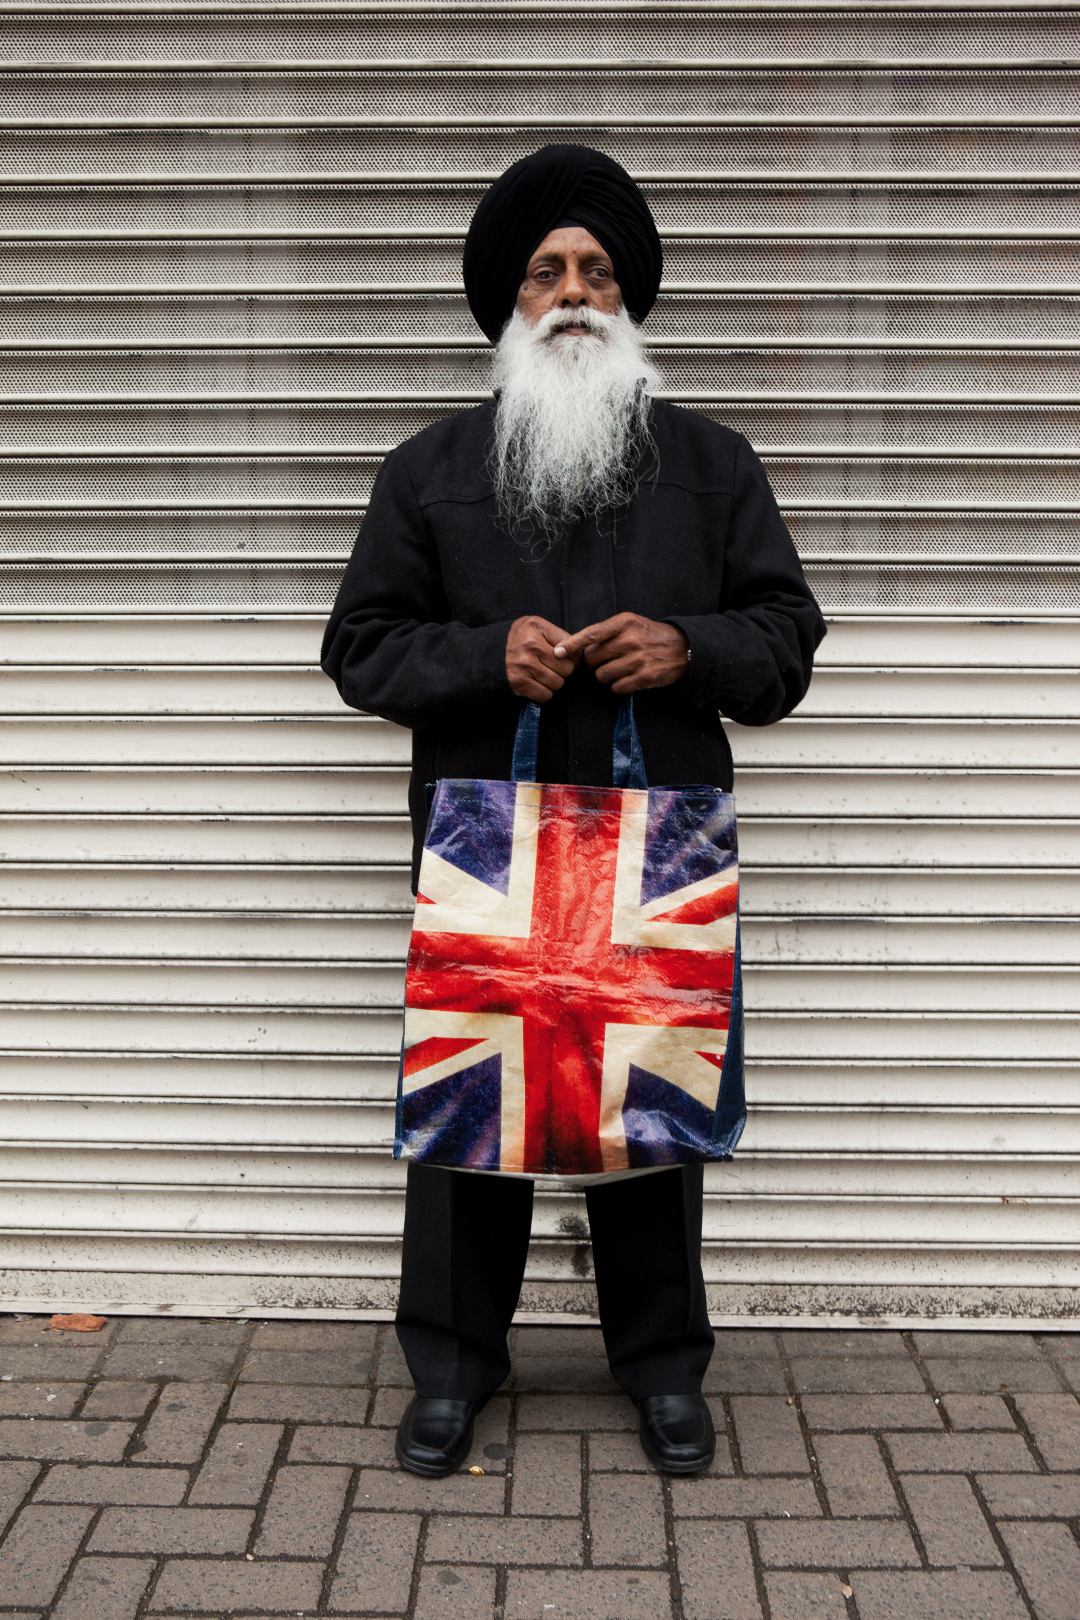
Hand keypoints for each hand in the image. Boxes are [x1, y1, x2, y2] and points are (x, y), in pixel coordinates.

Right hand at [505, 615, 579, 701]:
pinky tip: (535, 684)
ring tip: (542, 675)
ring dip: (553, 683)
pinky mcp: (519, 682)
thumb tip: (579, 656)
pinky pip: (546, 695)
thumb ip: (557, 637)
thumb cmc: (520, 642)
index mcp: (536, 626)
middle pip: (567, 668)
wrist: (491, 656)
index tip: (562, 658)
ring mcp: (523, 664)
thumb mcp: (535, 628)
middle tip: (550, 668)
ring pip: (558, 683)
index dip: (571, 657)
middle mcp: (530, 644)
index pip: (571, 648)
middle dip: (562, 671)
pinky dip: (543, 693)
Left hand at [557, 613, 688, 694]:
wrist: (683, 647)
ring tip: (616, 670)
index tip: (558, 651)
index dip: (572, 643)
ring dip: (604, 677)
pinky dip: (616, 687)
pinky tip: (624, 679)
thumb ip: (607, 632)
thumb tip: (577, 646)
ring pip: (602, 676)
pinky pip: (616, 687)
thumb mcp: (631, 623)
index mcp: (624, 623)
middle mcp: (631, 640)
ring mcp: (638, 659)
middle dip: (593, 664)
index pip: (593, 633)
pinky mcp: (644, 677)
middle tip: (604, 661)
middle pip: (593, 659)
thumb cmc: (650, 635)